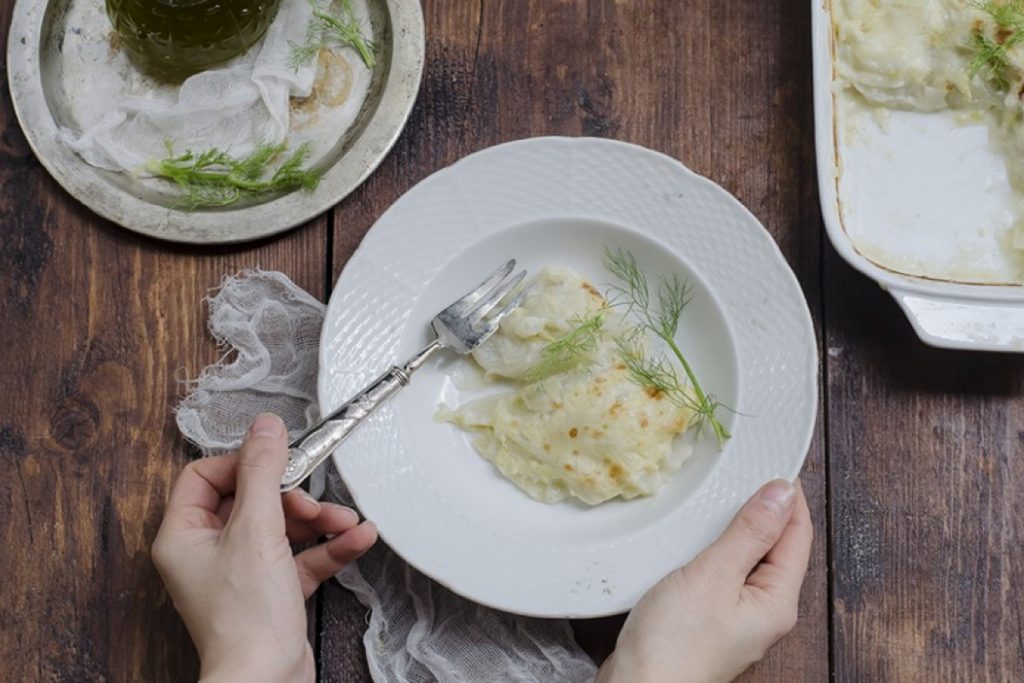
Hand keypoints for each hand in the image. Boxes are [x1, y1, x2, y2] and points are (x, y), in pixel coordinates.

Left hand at [151, 414, 377, 682]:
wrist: (267, 682)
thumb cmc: (246, 620)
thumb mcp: (257, 530)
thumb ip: (263, 472)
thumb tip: (266, 426)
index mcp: (184, 535)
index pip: (205, 476)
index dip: (243, 464)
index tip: (278, 461)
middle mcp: (207, 553)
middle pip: (252, 500)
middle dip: (294, 498)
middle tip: (312, 504)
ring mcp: (240, 574)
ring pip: (282, 528)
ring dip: (319, 521)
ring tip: (346, 523)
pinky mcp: (271, 593)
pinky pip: (301, 558)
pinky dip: (329, 548)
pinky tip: (358, 539)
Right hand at [598, 479, 811, 682]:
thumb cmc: (676, 641)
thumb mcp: (715, 574)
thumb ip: (750, 532)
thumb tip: (782, 493)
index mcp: (777, 601)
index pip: (797, 537)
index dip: (790, 498)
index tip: (776, 463)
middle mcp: (765, 612)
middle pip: (777, 549)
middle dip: (767, 511)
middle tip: (747, 472)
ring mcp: (738, 619)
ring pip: (749, 561)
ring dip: (739, 529)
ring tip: (722, 498)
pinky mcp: (711, 621)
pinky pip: (725, 576)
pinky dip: (718, 550)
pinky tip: (698, 539)